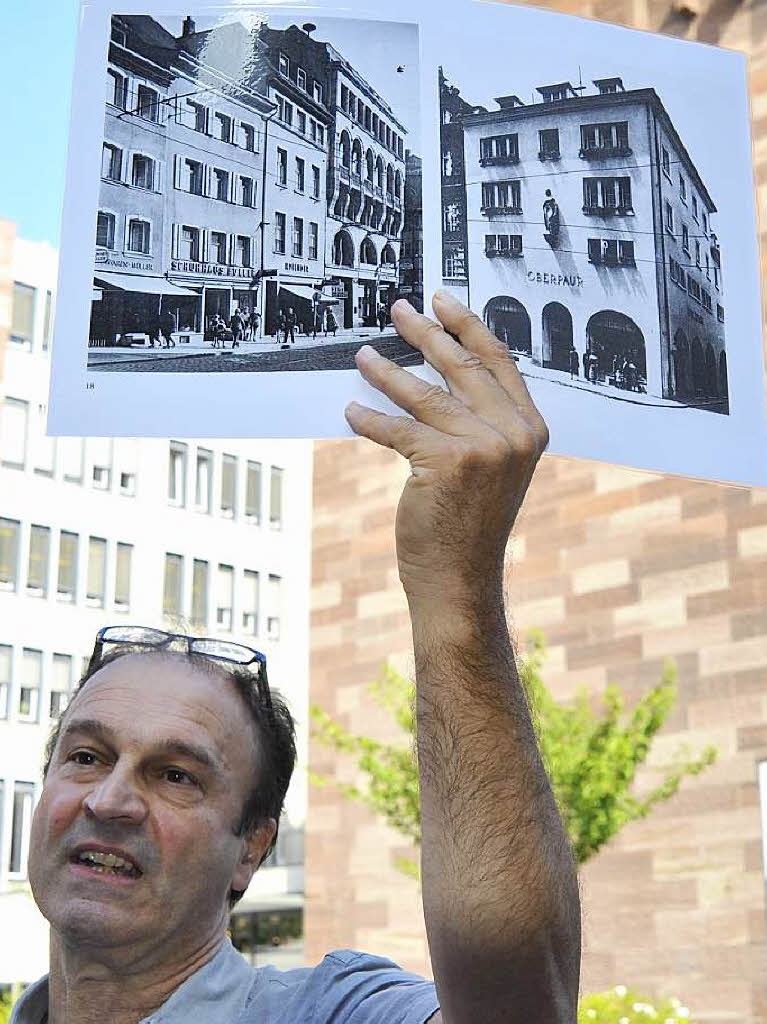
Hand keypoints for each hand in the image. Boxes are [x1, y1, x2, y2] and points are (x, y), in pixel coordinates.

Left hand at [345, 291, 548, 603]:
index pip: (497, 361)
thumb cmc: (468, 523)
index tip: (441, 301)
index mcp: (529, 428)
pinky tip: (352, 411)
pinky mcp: (446, 462)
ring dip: (388, 372)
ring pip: (425, 394)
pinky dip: (370, 420)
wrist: (460, 577)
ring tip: (364, 356)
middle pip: (462, 366)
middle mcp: (513, 433)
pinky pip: (398, 429)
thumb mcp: (492, 466)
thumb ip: (482, 421)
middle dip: (427, 333)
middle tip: (399, 310)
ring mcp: (483, 447)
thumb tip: (440, 373)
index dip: (467, 325)